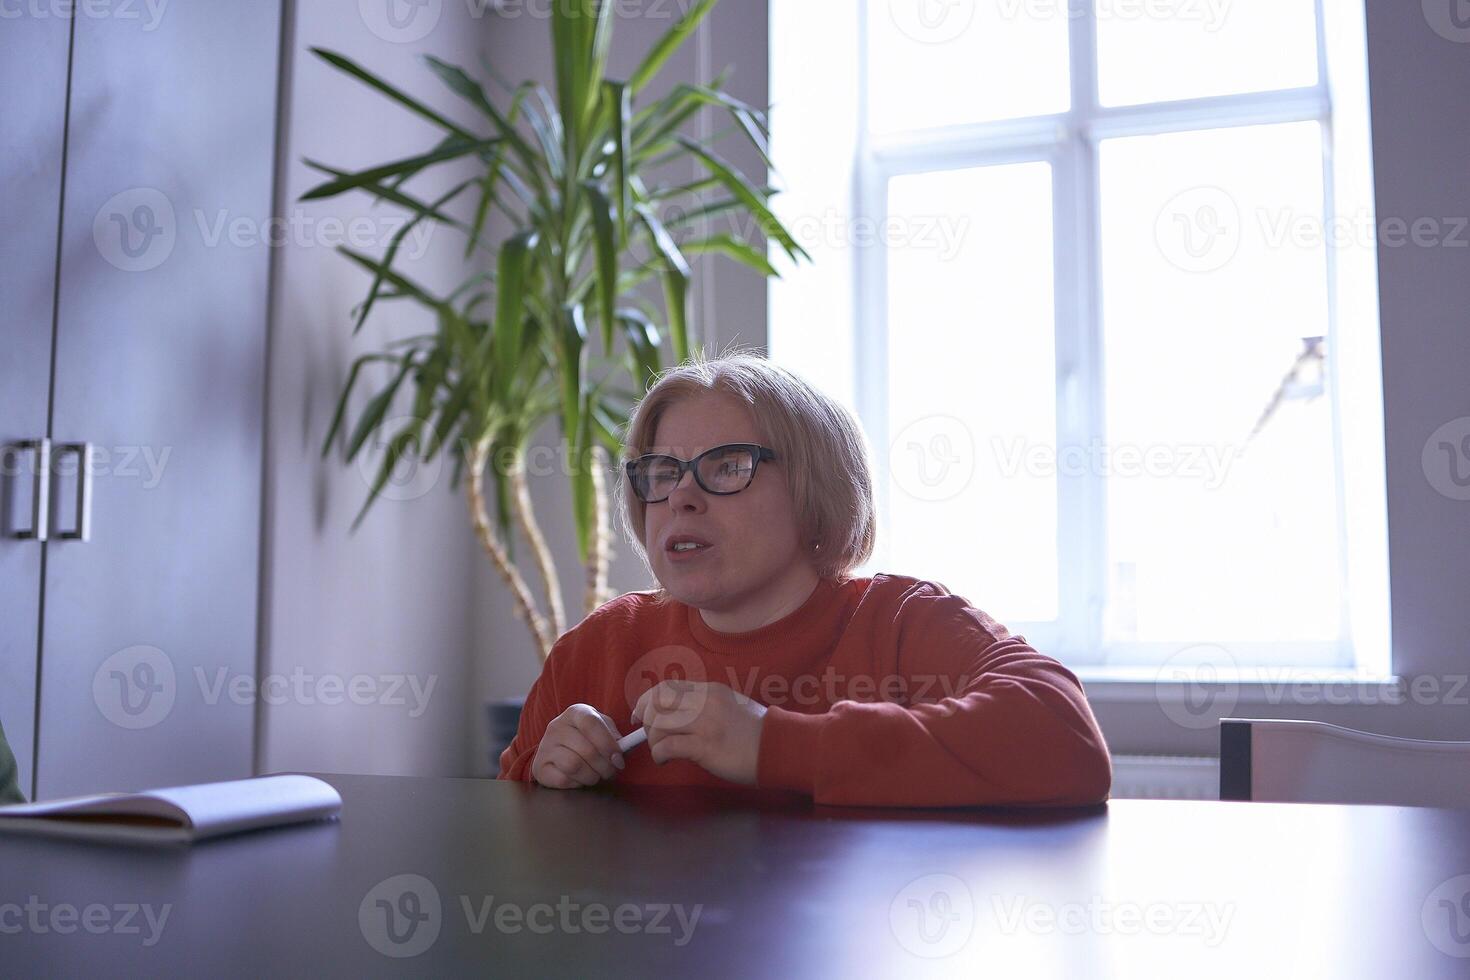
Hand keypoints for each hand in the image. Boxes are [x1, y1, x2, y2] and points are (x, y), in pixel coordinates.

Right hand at [531, 703, 625, 788]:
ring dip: (591, 776)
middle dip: (604, 766)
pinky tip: (580, 779)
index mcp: (575, 713)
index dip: (608, 743)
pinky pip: (563, 780)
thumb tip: (622, 746)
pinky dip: (577, 783)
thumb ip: (613, 734)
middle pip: (586, 749)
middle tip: (610, 771)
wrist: (557, 750)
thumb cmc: (586, 738)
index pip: (591, 723)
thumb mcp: (602, 728)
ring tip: (596, 775)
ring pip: (574, 766)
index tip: (618, 759)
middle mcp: (556, 726)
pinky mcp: (539, 767)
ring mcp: (545, 747)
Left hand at [632, 680, 767, 784]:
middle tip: (649, 735)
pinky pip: (668, 746)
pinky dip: (659, 754)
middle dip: (646, 718)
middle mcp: (705, 702)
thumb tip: (677, 717)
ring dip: (652, 739)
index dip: (646, 700)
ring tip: (661, 751)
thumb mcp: (731, 706)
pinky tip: (665, 760)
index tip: (640, 714)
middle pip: (657, 700)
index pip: (667, 687)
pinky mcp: (705, 746)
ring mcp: (705, 723)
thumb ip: (706, 706)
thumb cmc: (758, 733)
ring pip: (658, 723)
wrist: (780, 747)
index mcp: (710, 691)